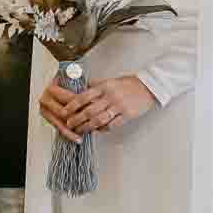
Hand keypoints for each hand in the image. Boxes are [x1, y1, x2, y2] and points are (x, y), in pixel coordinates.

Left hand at [38, 73, 155, 142]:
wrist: (148, 87)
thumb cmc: (128, 84)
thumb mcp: (110, 81)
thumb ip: (96, 86)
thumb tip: (80, 89)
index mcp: (104, 86)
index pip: (84, 96)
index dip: (72, 105)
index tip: (64, 112)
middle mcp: (110, 96)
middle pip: (89, 110)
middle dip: (77, 119)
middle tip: (69, 124)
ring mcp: (119, 106)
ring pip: (99, 120)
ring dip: (87, 127)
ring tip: (80, 131)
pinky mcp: (127, 115)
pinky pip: (111, 125)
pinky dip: (102, 129)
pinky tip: (96, 131)